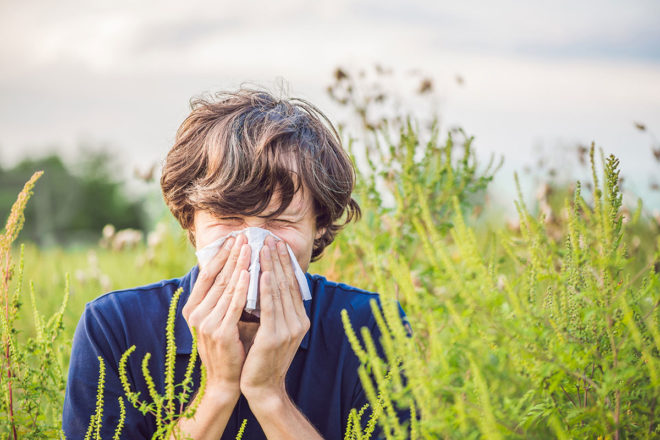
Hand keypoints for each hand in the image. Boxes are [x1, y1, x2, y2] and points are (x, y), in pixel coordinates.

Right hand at [182, 234, 250, 397]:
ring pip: (227, 287)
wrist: (226, 380)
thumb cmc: (228, 347)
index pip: (207, 275)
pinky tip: (250, 273)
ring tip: (250, 247)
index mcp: (193, 309)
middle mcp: (196, 314)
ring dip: (240, 265)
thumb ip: (223, 297)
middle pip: (217, 277)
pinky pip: (234, 304)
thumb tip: (236, 270)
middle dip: (232, 255)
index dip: (220, 256)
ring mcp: (206, 323)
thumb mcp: (220, 318)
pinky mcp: (221, 332)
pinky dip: (242, 287)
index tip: (233, 238)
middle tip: (244, 236)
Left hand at [240, 236, 309, 403]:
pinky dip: (268, 289)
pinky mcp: (274, 337)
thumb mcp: (272, 329)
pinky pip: (271, 307)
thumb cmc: (262, 358)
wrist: (262, 388)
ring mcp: (288, 330)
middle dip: (279, 260)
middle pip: (288, 284)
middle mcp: (298, 322)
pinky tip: (265, 273)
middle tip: (271, 238)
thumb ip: (272, 309)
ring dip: (273, 267)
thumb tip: (266, 284)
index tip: (278, 244)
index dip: (285, 264)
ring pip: (280, 292)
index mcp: (299, 319)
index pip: (292, 285)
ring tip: (266, 248)